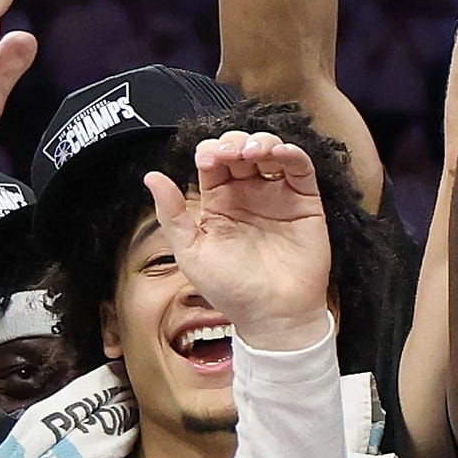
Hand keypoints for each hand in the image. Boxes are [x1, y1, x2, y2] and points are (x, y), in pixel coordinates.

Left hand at [149, 130, 333, 351]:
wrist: (272, 316)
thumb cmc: (231, 291)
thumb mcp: (191, 253)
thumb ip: (172, 214)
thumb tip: (152, 176)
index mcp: (219, 202)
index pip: (213, 161)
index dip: (210, 152)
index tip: (208, 161)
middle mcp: (248, 194)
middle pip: (240, 149)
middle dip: (233, 143)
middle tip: (230, 154)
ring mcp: (277, 196)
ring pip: (270, 151)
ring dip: (261, 142)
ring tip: (253, 152)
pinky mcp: (305, 202)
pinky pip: (300, 168)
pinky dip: (291, 153)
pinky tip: (280, 152)